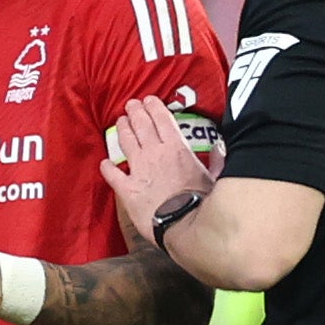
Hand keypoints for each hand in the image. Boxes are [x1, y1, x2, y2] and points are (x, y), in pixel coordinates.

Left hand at [103, 96, 211, 240]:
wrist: (183, 224)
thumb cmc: (202, 203)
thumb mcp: (215, 178)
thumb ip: (217, 161)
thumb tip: (220, 147)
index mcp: (177, 147)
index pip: (162, 119)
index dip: (154, 107)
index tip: (148, 100)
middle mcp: (155, 153)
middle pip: (141, 125)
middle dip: (135, 112)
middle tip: (131, 105)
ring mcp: (139, 170)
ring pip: (126, 142)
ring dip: (122, 129)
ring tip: (120, 121)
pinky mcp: (127, 189)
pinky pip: (113, 174)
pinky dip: (107, 168)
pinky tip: (104, 163)